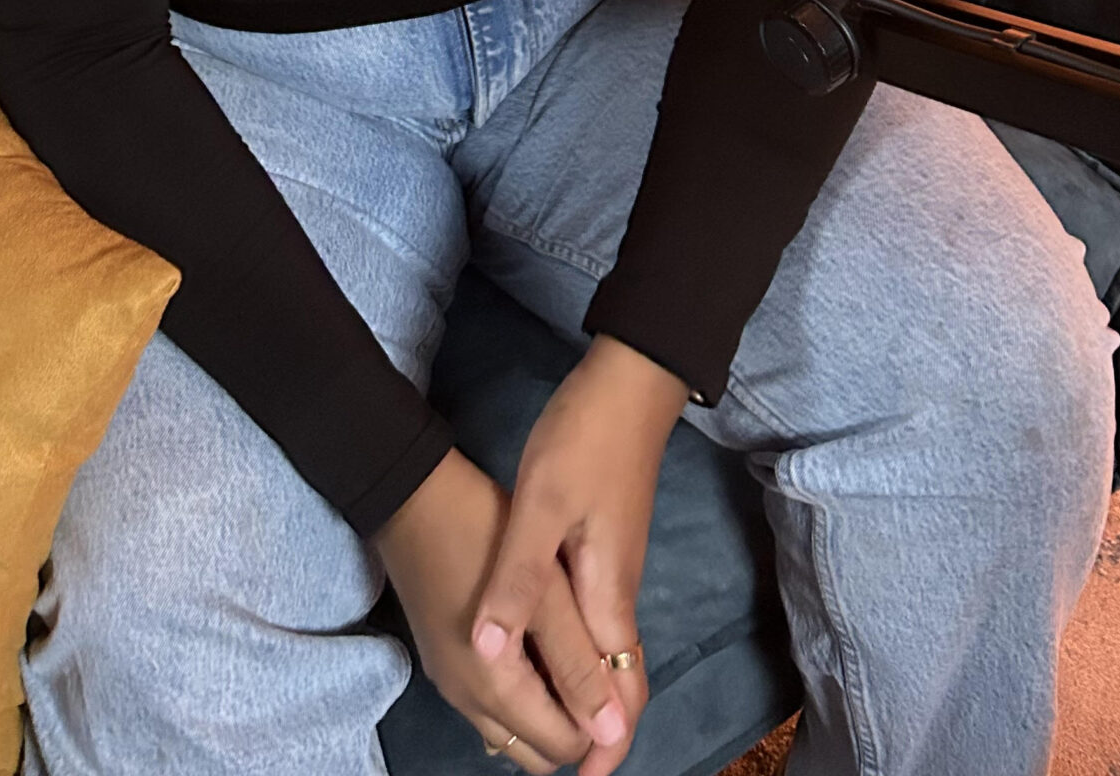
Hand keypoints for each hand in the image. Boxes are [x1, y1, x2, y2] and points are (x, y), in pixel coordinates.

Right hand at [375, 446, 625, 770]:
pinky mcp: (442, 660)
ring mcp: (450, 683)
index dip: (599, 725)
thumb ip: (578, 664)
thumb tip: (613, 733)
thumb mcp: (545, 592)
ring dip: (546, 708)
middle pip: (536, 750)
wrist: (409, 494)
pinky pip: (490, 704)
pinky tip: (536, 644)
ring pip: (512, 730)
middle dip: (574, 723)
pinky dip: (520, 693)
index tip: (616, 678)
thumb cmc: (483, 534)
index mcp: (494, 689)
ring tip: (570, 652)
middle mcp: (467, 702)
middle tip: (595, 665)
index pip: (563, 748)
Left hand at [470, 336, 688, 775]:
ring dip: (582, 693)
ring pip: (606, 652)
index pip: (617, 693)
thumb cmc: (585, 439)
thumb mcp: (539, 506)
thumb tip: (490, 655)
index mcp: (608, 592)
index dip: (603, 744)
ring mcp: (616, 567)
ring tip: (539, 719)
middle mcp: (620, 590)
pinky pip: (597, 621)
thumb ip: (517, 583)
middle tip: (555, 763)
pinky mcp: (604, 545)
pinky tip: (542, 648)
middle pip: (619, 682)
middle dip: (595, 729)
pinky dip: (577, 653)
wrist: (628, 381)